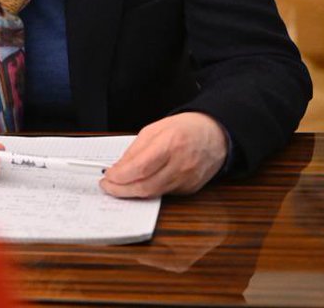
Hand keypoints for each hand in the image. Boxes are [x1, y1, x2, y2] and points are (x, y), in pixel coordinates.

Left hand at [99, 112, 227, 197]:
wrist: (215, 135)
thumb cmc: (185, 128)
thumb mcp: (155, 129)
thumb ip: (135, 150)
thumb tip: (118, 168)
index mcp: (169, 144)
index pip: (140, 168)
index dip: (120, 176)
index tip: (108, 176)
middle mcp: (180, 164)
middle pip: (145, 186)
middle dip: (121, 189)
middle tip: (108, 186)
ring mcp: (187, 179)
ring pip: (153, 194)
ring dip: (132, 193)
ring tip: (119, 186)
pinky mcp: (190, 189)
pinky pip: (163, 194)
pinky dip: (148, 191)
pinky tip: (140, 184)